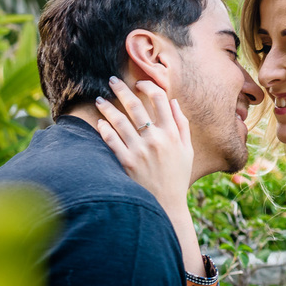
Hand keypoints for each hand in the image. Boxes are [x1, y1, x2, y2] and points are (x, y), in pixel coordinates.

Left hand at [95, 77, 202, 272]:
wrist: (167, 205)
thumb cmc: (177, 176)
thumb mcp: (187, 150)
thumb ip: (181, 124)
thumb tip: (173, 102)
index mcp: (173, 133)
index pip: (160, 99)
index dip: (148, 86)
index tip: (138, 83)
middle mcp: (157, 138)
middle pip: (136, 105)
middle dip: (122, 89)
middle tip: (111, 80)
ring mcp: (141, 150)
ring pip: (119, 121)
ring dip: (107, 107)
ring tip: (98, 99)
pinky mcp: (127, 163)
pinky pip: (112, 141)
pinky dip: (104, 129)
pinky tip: (98, 122)